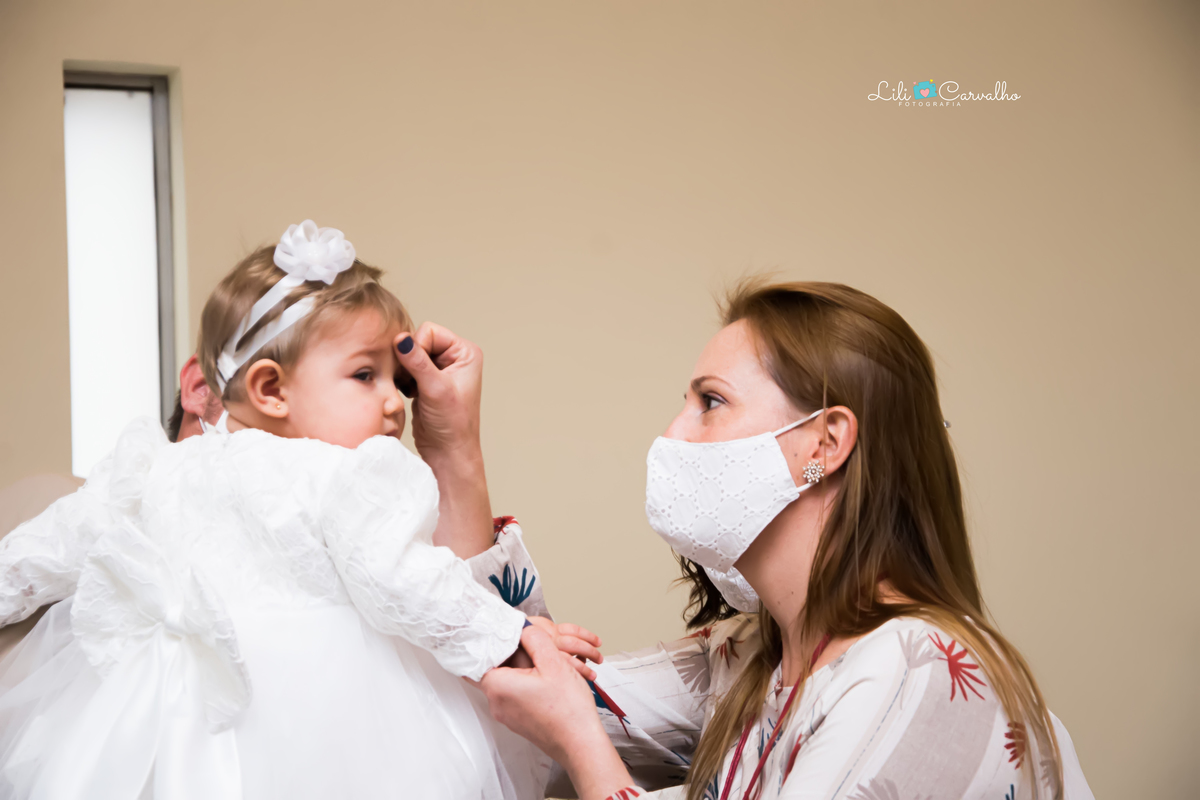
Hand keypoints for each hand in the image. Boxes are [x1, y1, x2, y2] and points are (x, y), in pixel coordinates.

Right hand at [394, 322, 483, 461]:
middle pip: (418, 341)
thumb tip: (401, 338)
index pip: (430, 331)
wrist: (447, 452)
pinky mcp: (426, 381)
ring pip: (409, 355)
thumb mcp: (435, 389)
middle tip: (413, 383)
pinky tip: (408, 393)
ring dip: (404, 370)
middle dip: (409, 360)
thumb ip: (417, 362)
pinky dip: (402, 378)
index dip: (417, 348)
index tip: (418, 373)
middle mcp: (455, 357)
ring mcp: (440, 369)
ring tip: (412, 389)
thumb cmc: (452, 424)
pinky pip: (406, 368)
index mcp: (465, 353)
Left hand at [481, 626, 633, 799]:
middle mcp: (496, 702)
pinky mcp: (517, 720)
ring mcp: (506, 714)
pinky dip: (524, 683)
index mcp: (498, 686)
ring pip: (504, 681)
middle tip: (523, 640)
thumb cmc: (568, 710)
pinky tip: (544, 678)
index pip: (476, 659)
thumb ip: (535, 639)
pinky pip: (514, 694)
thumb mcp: (554, 663)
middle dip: (506, 653)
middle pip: (491, 669)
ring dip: (518, 668)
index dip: (486, 642)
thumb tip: (523, 629)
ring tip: (540, 659)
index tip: (496, 632)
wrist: (580, 743)